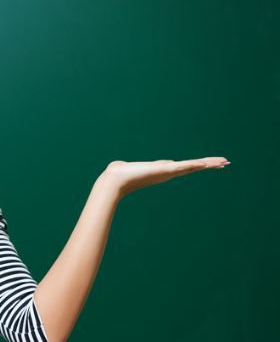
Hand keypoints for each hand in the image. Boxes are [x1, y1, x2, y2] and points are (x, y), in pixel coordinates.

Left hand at [102, 157, 230, 198]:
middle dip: (209, 164)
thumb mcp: (126, 167)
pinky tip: (205, 163)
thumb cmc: (119, 174)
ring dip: (208, 163)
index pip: (184, 166)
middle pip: (193, 166)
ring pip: (192, 166)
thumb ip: (126, 166)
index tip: (208, 163)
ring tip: (223, 162)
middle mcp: (168, 172)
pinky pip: (184, 166)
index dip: (197, 164)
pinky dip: (195, 165)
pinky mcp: (164, 170)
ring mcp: (168, 172)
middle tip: (225, 163)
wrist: (116, 180)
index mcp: (162, 170)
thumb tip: (117, 165)